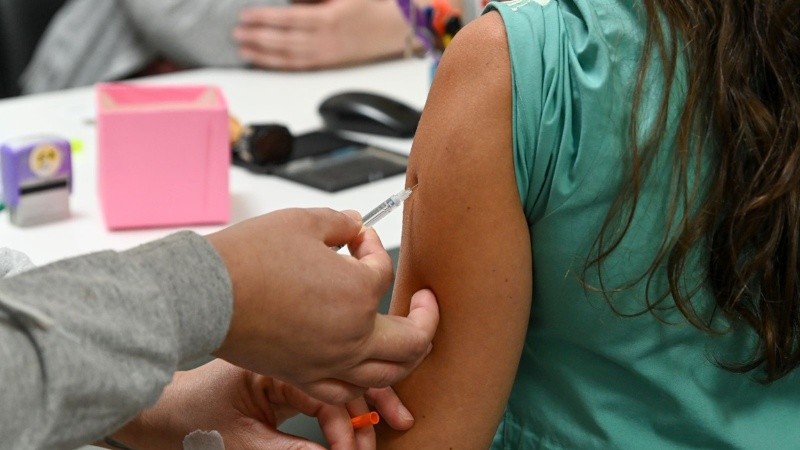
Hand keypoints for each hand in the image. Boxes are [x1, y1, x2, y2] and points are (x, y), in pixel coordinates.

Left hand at [107, 359, 416, 448]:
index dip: (348, 421)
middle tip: (398, 423)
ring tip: (394, 420)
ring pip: (340, 381)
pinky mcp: (284, 388)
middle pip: (344, 373)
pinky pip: (325, 394)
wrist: (156, 417)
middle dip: (374, 399)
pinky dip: (346, 408)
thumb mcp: (236, 440)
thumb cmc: (186, 420)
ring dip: (367, 402)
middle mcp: (287, 361)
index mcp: (275, 364)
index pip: (328, 385)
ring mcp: (287, 372)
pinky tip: (363, 420)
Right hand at [206, 208, 438, 402]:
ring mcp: (328, 363)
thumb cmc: (249, 259)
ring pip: (387, 375)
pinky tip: (363, 368)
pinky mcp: (303, 376)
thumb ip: (340, 223)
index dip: (372, 247)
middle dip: (426, 318)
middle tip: (426, 302)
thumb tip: (355, 225)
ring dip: (406, 357)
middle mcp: (350, 337)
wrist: (204, 295)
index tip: (358, 238)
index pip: (383, 270)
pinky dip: (364, 381)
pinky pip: (347, 390)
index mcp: (358, 295)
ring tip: (409, 341)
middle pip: (412, 341)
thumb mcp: (303, 222)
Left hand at [233, 0, 411, 69]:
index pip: (288, 19)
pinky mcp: (329, 63)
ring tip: (244, 49)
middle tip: (237, 33)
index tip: (245, 16)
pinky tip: (265, 62)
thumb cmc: (372, 6)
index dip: (264, 18)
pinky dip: (279, 65)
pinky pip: (299, 66)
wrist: (396, 27)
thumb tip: (290, 1)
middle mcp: (325, 40)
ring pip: (288, 57)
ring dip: (263, 54)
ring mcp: (327, 54)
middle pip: (283, 40)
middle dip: (257, 37)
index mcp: (328, 18)